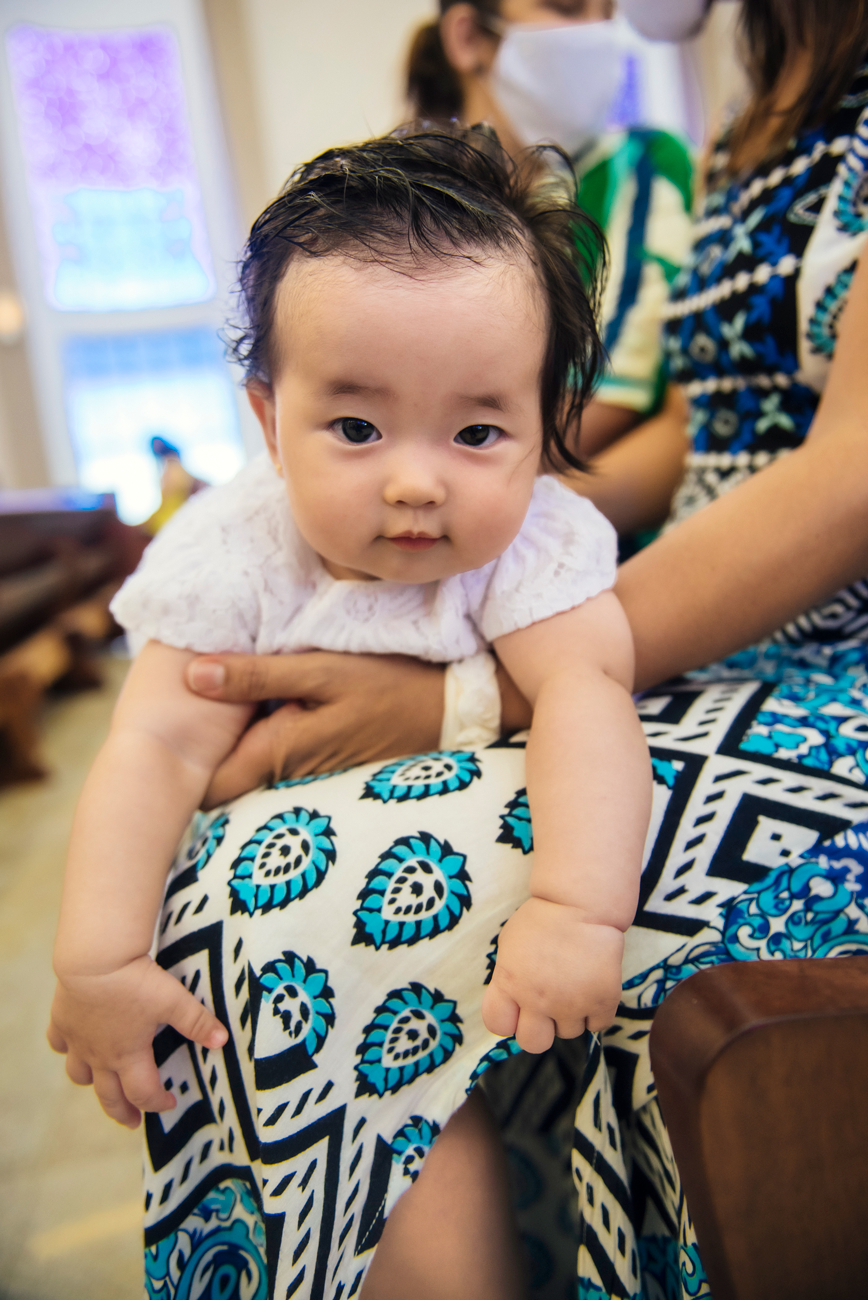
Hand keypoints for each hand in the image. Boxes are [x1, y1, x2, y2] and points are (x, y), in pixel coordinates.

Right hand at [47, 956, 227, 1128]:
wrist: (94, 959)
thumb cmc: (135, 982)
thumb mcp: (173, 1000)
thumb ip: (197, 1022)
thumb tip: (222, 1041)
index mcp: (128, 1055)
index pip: (143, 1092)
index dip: (157, 1103)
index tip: (169, 1103)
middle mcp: (99, 1054)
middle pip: (108, 1095)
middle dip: (122, 1111)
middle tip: (131, 1122)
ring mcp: (77, 1039)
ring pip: (78, 1074)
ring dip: (92, 1083)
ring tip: (101, 1084)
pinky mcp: (61, 1019)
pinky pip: (58, 1043)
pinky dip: (66, 1049)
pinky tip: (73, 1045)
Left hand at [185, 651, 445, 806]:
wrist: (452, 709)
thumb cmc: (389, 686)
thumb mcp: (323, 670)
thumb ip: (257, 676)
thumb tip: (192, 677)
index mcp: (278, 753)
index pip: (208, 787)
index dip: (182, 766)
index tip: (166, 729)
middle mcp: (288, 774)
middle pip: (225, 773)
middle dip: (204, 744)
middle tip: (182, 698)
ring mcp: (306, 771)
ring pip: (250, 761)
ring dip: (235, 732)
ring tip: (217, 688)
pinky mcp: (321, 759)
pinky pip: (277, 751)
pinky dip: (263, 727)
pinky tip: (262, 694)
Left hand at [481, 897, 623, 1052]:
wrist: (582, 905)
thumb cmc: (543, 919)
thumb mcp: (509, 945)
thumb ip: (508, 978)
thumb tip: (512, 1003)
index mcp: (510, 984)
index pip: (498, 1025)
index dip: (508, 1020)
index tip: (518, 1009)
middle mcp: (538, 1000)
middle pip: (533, 1043)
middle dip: (540, 1030)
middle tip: (548, 1009)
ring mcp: (571, 1003)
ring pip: (569, 1033)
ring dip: (571, 1016)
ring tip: (574, 986)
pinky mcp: (602, 1002)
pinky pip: (597, 1026)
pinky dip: (596, 1013)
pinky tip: (592, 989)